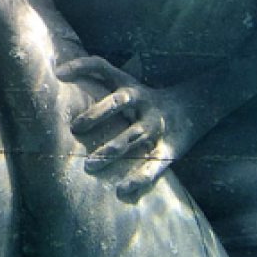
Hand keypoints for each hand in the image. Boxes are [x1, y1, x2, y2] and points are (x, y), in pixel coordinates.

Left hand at [56, 56, 212, 197]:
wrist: (198, 107)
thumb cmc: (147, 99)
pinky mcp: (169, 149)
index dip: (82, 66)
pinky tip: (122, 190)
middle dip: (96, 114)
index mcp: (131, 86)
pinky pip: (154, 166)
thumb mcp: (129, 84)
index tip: (59, 73)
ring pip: (132, 136)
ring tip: (89, 165)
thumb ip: (99, 82)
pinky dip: (139, 178)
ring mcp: (157, 126)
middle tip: (75, 128)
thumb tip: (58, 74)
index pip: (104, 67)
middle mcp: (144, 103)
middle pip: (119, 101)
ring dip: (110, 151)